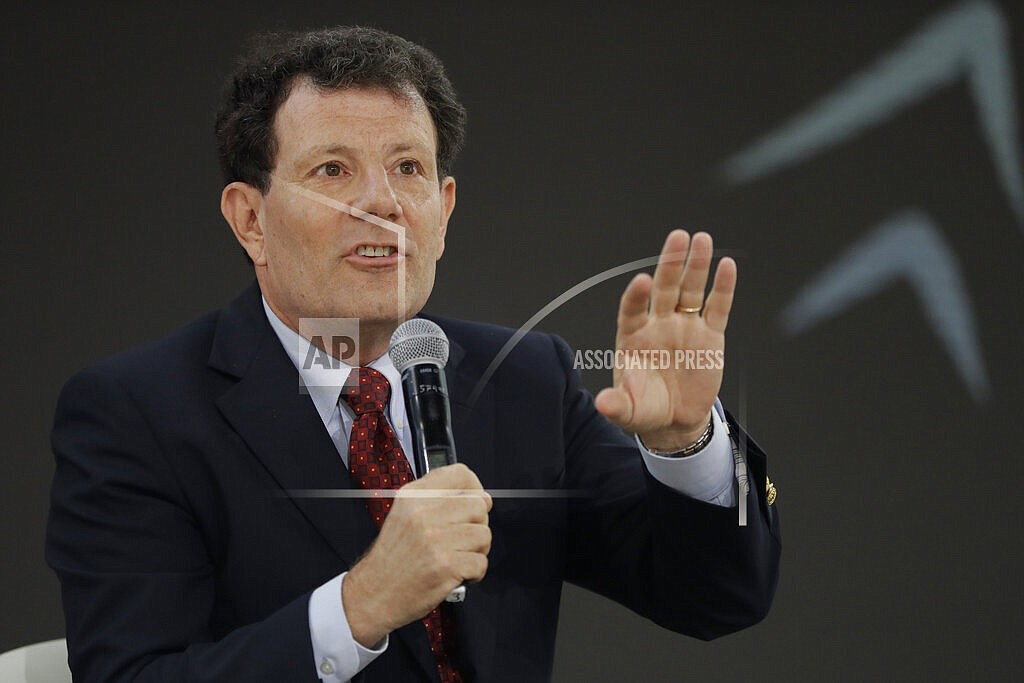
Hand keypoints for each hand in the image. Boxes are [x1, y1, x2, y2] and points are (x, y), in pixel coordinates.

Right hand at [342, 464, 491, 646]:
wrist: (374, 594)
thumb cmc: (393, 558)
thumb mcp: (404, 514)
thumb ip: (439, 501)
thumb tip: (483, 497)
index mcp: (414, 496)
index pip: (461, 474)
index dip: (475, 489)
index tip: (474, 503)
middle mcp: (423, 514)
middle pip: (478, 505)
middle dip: (478, 524)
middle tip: (463, 539)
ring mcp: (435, 540)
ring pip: (484, 534)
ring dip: (477, 550)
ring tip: (458, 557)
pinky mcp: (445, 566)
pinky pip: (481, 562)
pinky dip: (474, 573)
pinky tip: (457, 574)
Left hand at [595, 230, 734, 451]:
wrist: (674, 420)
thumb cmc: (645, 408)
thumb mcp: (628, 411)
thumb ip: (617, 405)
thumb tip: (603, 404)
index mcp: (633, 336)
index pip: (632, 309)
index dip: (636, 296)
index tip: (641, 281)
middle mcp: (658, 324)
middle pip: (664, 288)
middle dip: (670, 264)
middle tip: (677, 238)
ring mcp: (684, 327)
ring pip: (691, 290)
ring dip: (696, 265)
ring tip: (701, 239)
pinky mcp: (710, 335)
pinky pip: (717, 308)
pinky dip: (723, 288)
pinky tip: (726, 267)